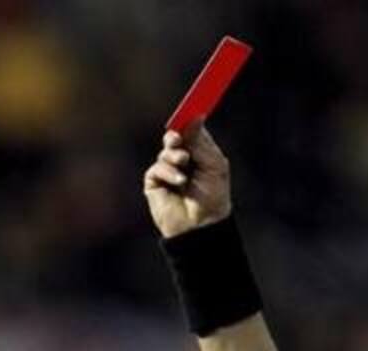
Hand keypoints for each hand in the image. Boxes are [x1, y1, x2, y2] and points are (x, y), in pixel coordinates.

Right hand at [143, 123, 232, 239]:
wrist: (201, 226)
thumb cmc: (212, 198)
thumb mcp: (213, 164)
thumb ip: (201, 141)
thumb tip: (195, 115)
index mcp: (199, 153)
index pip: (191, 129)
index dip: (190, 118)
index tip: (192, 106)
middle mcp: (182, 160)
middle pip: (175, 136)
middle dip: (177, 135)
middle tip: (180, 136)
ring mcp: (167, 171)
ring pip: (165, 151)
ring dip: (174, 155)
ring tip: (184, 163)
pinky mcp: (155, 183)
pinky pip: (157, 168)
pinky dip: (168, 172)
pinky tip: (179, 182)